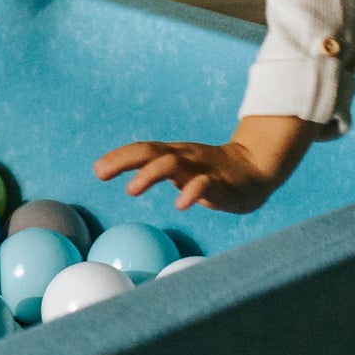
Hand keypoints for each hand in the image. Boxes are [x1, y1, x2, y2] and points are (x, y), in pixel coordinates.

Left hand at [92, 115, 321, 214]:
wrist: (256, 168)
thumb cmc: (210, 170)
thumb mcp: (180, 167)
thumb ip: (153, 169)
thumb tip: (121, 176)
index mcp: (172, 153)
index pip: (141, 150)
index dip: (119, 157)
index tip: (97, 169)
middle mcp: (184, 156)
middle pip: (151, 152)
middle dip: (124, 160)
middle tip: (100, 172)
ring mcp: (202, 168)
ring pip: (173, 165)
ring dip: (150, 174)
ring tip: (131, 189)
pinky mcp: (221, 183)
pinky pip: (204, 185)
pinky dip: (191, 192)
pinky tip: (180, 204)